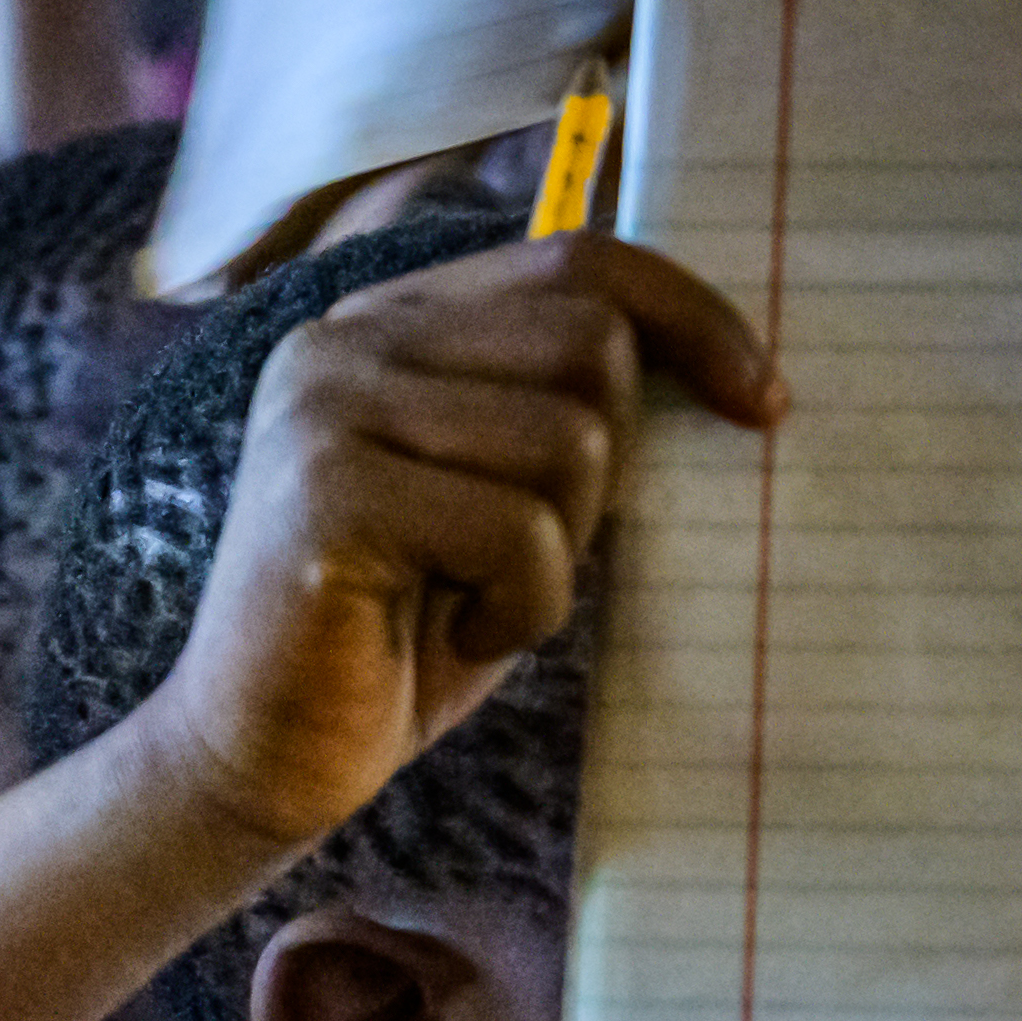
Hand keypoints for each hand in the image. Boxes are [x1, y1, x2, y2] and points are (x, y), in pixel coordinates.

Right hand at [146, 235, 775, 855]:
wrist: (259, 759)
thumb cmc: (402, 634)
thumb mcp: (502, 497)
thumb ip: (563, 411)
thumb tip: (732, 364)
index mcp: (387, 322)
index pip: (578, 261)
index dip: (693, 319)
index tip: (762, 404)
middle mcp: (342, 341)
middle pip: (586, 341)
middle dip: (604, 467)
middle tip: (534, 553)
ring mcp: (324, 411)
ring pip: (565, 437)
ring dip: (560, 552)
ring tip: (481, 600)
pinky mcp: (326, 497)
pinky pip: (517, 531)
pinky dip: (523, 606)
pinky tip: (455, 632)